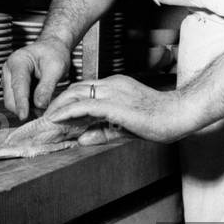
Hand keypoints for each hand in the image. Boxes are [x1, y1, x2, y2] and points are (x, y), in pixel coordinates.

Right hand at [2, 37, 69, 120]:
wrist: (52, 48)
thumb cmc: (54, 54)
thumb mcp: (56, 68)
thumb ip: (47, 87)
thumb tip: (40, 105)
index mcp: (18, 61)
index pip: (18, 85)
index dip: (21, 102)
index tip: (24, 116)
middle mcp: (9, 70)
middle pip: (10, 98)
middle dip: (23, 109)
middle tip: (41, 116)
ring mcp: (8, 79)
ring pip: (12, 102)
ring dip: (25, 109)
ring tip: (43, 110)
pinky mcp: (12, 87)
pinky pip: (16, 101)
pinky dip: (27, 106)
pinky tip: (39, 106)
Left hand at [45, 76, 189, 143]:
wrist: (180, 114)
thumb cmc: (161, 119)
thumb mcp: (126, 127)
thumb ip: (104, 131)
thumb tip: (82, 138)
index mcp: (117, 86)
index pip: (85, 89)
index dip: (67, 100)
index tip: (54, 114)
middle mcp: (113, 85)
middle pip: (76, 88)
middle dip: (57, 102)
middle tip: (44, 117)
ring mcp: (114, 92)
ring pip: (77, 94)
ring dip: (58, 106)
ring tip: (45, 119)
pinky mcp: (116, 104)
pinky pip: (86, 105)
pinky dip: (68, 112)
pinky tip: (57, 119)